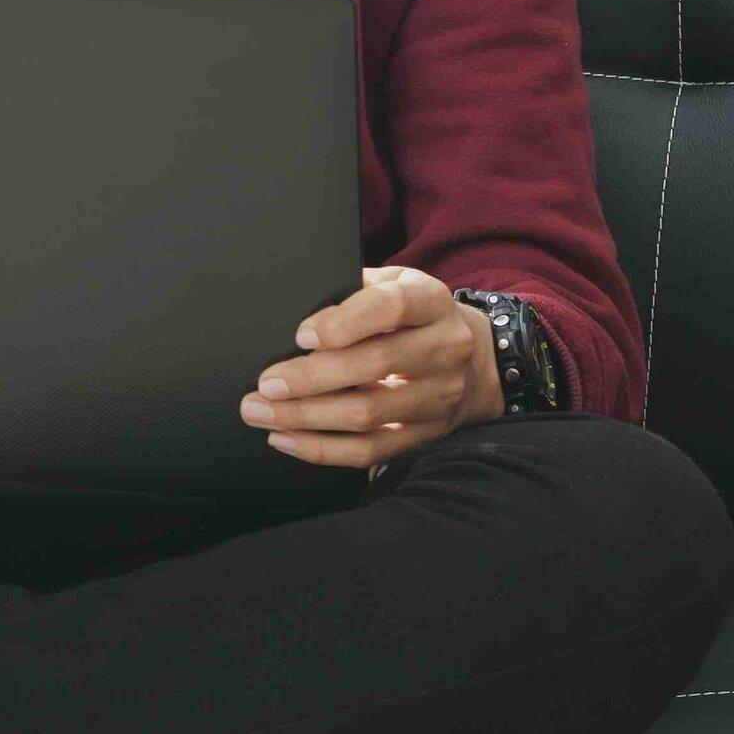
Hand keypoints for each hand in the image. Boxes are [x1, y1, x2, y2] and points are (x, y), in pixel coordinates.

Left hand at [239, 265, 503, 469]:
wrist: (472, 357)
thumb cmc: (411, 314)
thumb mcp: (394, 283)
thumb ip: (354, 290)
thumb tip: (294, 311)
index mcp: (431, 301)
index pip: (391, 307)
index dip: (344, 322)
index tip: (302, 336)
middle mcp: (444, 348)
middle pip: (375, 365)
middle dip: (311, 378)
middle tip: (265, 384)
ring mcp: (439, 396)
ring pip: (368, 414)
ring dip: (307, 417)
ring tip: (261, 412)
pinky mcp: (427, 434)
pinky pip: (371, 449)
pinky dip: (323, 448)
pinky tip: (286, 438)